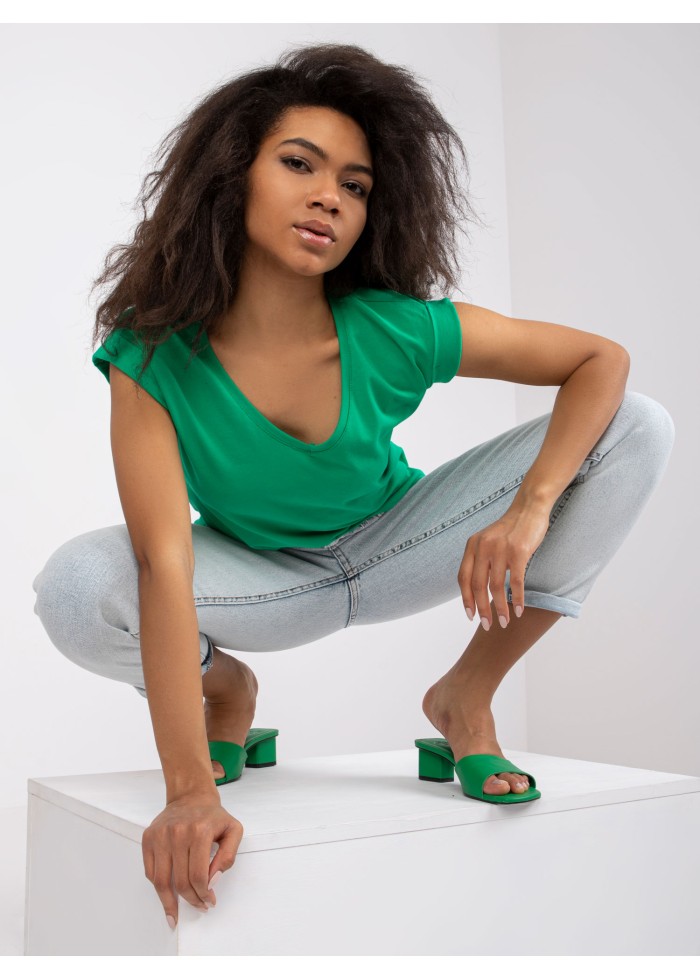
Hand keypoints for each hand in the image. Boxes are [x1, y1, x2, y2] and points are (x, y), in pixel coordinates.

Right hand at [142, 790, 243, 927]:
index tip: (209, 901)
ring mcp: (160, 835)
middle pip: (181, 882)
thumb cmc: (213, 816)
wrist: (191, 796)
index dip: (204, 894)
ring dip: (169, 902)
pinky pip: (150, 872)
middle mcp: (177, 833)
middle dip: (191, 900)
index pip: (198, 875)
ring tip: (175, 913)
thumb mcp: (233, 831)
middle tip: (199, 906)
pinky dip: (159, 886)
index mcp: (200, 831)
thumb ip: (228, 857)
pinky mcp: (148, 838)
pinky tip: (168, 893)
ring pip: (161, 881)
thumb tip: (212, 881)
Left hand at [458, 501, 551, 628]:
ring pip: (497, 586)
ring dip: (500, 608)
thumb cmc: (510, 530)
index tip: (470, 616)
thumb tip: (477, 590)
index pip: (463, 578)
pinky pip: (516, 582)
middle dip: (482, 609)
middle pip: (478, 585)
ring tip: (504, 622)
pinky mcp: (519, 551)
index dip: (466, 599)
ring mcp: (500, 549)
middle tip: (488, 625)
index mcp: (472, 546)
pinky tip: (519, 610)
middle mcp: (483, 547)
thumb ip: (481, 560)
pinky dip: (517, 599)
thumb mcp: (488, 541)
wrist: (529, 508)